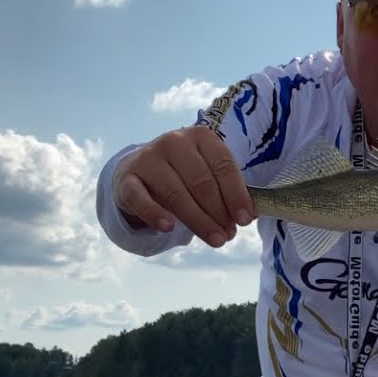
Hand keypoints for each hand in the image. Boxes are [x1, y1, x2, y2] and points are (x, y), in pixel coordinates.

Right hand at [112, 125, 254, 247]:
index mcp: (200, 137)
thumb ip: (226, 190)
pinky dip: (155, 214)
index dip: (236, 194)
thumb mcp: (206, 173)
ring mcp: (148, 159)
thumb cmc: (182, 174)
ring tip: (215, 240)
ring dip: (198, 221)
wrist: (137, 170)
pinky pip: (141, 200)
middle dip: (218, 212)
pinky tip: (168, 228)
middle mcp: (174, 142)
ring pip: (176, 194)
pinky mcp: (127, 179)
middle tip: (229, 235)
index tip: (245, 219)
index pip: (223, 166)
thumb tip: (249, 215)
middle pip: (201, 182)